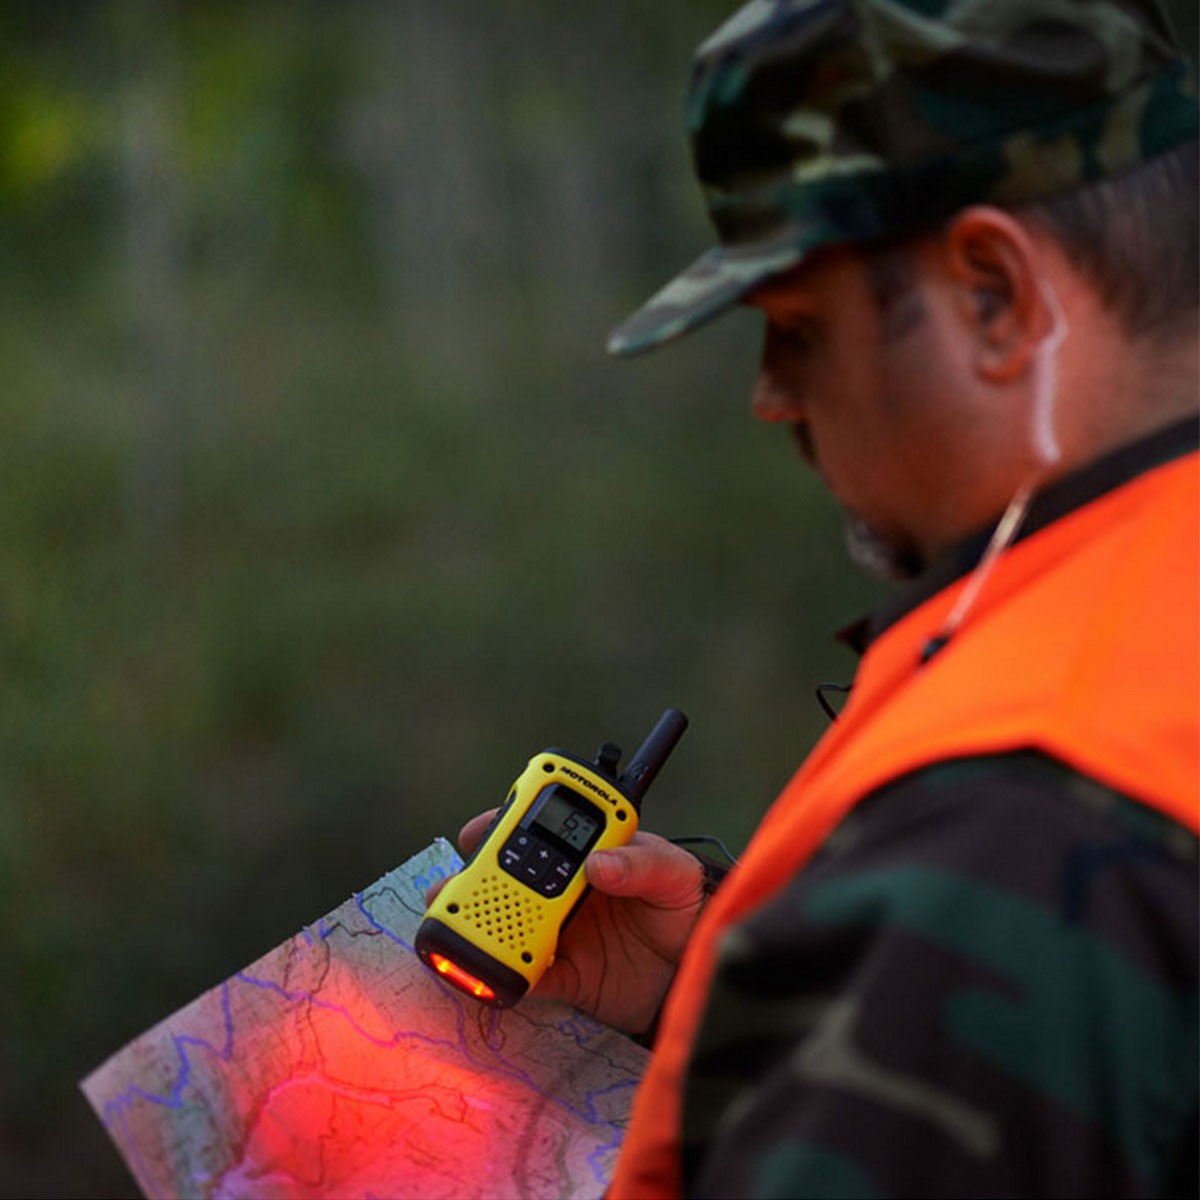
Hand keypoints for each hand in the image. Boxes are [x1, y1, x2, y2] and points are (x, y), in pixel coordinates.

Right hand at [429, 810, 707, 1033]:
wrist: (695, 969)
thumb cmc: (683, 908)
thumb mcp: (676, 875)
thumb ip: (644, 863)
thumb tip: (598, 864)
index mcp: (588, 853)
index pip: (540, 829)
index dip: (503, 822)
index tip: (479, 829)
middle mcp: (565, 890)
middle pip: (507, 876)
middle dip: (472, 877)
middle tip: (455, 884)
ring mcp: (559, 932)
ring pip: (505, 924)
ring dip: (476, 924)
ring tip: (459, 927)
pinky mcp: (563, 977)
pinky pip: (525, 976)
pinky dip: (505, 974)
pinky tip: (495, 972)